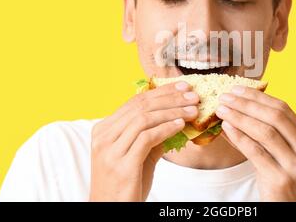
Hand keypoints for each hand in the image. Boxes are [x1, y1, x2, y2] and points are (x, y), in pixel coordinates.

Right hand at [89, 81, 198, 200]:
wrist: (110, 211)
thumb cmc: (126, 183)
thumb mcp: (138, 154)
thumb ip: (152, 135)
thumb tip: (177, 118)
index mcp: (104, 129)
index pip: (135, 102)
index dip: (161, 92)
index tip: (182, 87)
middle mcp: (103, 136)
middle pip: (140, 107)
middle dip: (170, 98)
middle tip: (192, 95)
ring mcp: (110, 150)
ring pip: (144, 119)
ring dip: (172, 112)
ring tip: (192, 110)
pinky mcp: (122, 165)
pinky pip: (147, 138)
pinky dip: (166, 128)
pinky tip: (180, 125)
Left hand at [215, 86, 295, 201]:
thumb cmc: (286, 187)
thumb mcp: (283, 159)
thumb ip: (264, 138)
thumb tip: (233, 116)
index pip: (284, 109)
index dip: (259, 97)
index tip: (238, 89)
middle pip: (275, 117)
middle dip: (247, 103)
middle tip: (226, 96)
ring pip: (266, 132)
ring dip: (240, 117)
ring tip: (222, 109)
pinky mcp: (281, 180)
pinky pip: (257, 152)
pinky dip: (240, 137)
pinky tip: (227, 128)